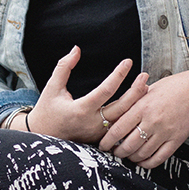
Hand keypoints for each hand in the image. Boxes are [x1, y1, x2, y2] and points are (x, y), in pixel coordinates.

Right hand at [21, 47, 148, 144]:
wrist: (42, 136)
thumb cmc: (46, 110)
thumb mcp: (52, 87)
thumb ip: (64, 67)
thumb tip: (76, 49)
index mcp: (81, 109)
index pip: (106, 90)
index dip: (119, 74)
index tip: (128, 62)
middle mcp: (92, 123)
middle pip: (122, 107)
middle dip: (136, 91)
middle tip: (145, 76)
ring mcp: (98, 134)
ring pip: (123, 119)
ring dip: (136, 104)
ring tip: (146, 88)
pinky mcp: (100, 140)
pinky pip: (119, 128)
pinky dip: (130, 117)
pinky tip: (138, 106)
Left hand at [99, 53, 188, 168]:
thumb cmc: (173, 86)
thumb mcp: (148, 89)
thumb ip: (133, 101)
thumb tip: (118, 111)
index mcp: (141, 106)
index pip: (118, 128)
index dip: (108, 140)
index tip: (102, 145)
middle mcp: (152, 121)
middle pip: (128, 144)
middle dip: (117, 152)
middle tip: (113, 153)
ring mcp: (165, 132)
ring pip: (142, 153)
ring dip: (131, 158)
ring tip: (126, 157)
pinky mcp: (177, 139)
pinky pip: (159, 157)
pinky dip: (148, 163)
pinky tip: (142, 161)